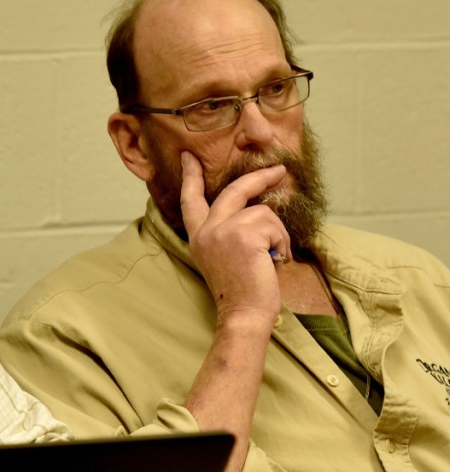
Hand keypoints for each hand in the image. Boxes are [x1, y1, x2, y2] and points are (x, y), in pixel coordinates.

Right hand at [179, 151, 289, 328]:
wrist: (243, 315)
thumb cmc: (241, 292)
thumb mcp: (225, 256)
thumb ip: (228, 231)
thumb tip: (254, 207)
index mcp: (198, 237)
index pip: (190, 199)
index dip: (191, 176)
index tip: (189, 156)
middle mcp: (206, 231)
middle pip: (233, 190)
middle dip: (258, 178)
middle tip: (278, 171)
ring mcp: (222, 231)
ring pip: (262, 211)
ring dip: (277, 234)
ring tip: (273, 257)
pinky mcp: (242, 234)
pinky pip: (273, 224)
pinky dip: (282, 242)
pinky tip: (275, 261)